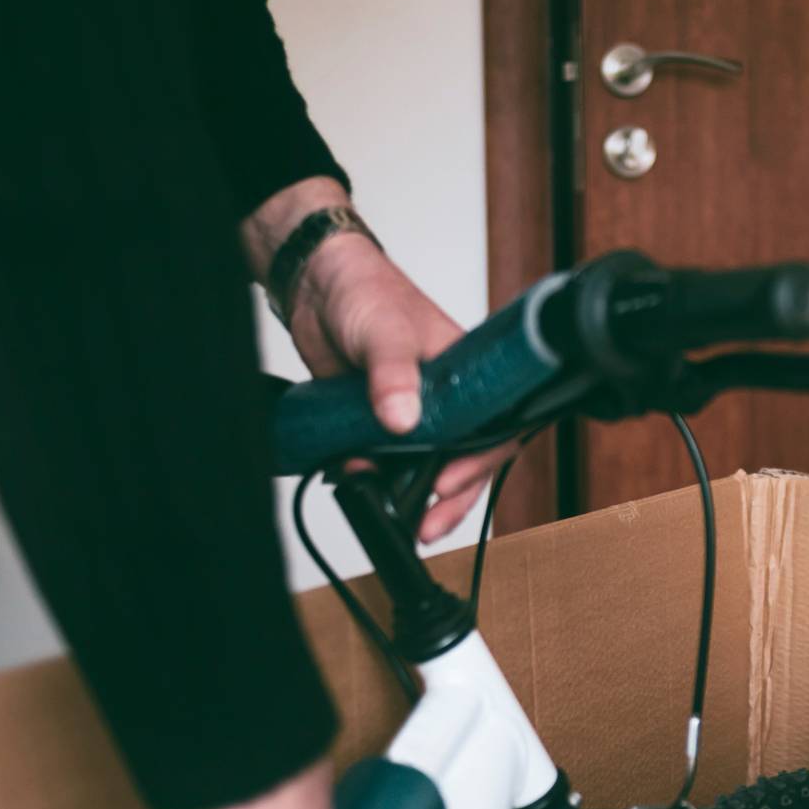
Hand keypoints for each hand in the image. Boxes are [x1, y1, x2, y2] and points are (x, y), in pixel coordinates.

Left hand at [243, 178, 509, 541]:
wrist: (314, 284)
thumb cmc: (365, 289)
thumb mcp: (384, 330)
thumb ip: (394, 374)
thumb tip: (403, 421)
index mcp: (468, 373)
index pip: (495, 426)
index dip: (479, 461)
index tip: (449, 482)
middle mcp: (447, 397)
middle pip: (467, 457)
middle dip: (454, 496)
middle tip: (429, 524)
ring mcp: (412, 411)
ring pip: (429, 464)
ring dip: (417, 494)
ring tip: (407, 522)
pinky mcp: (377, 421)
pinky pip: (387, 460)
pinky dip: (379, 479)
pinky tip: (369, 490)